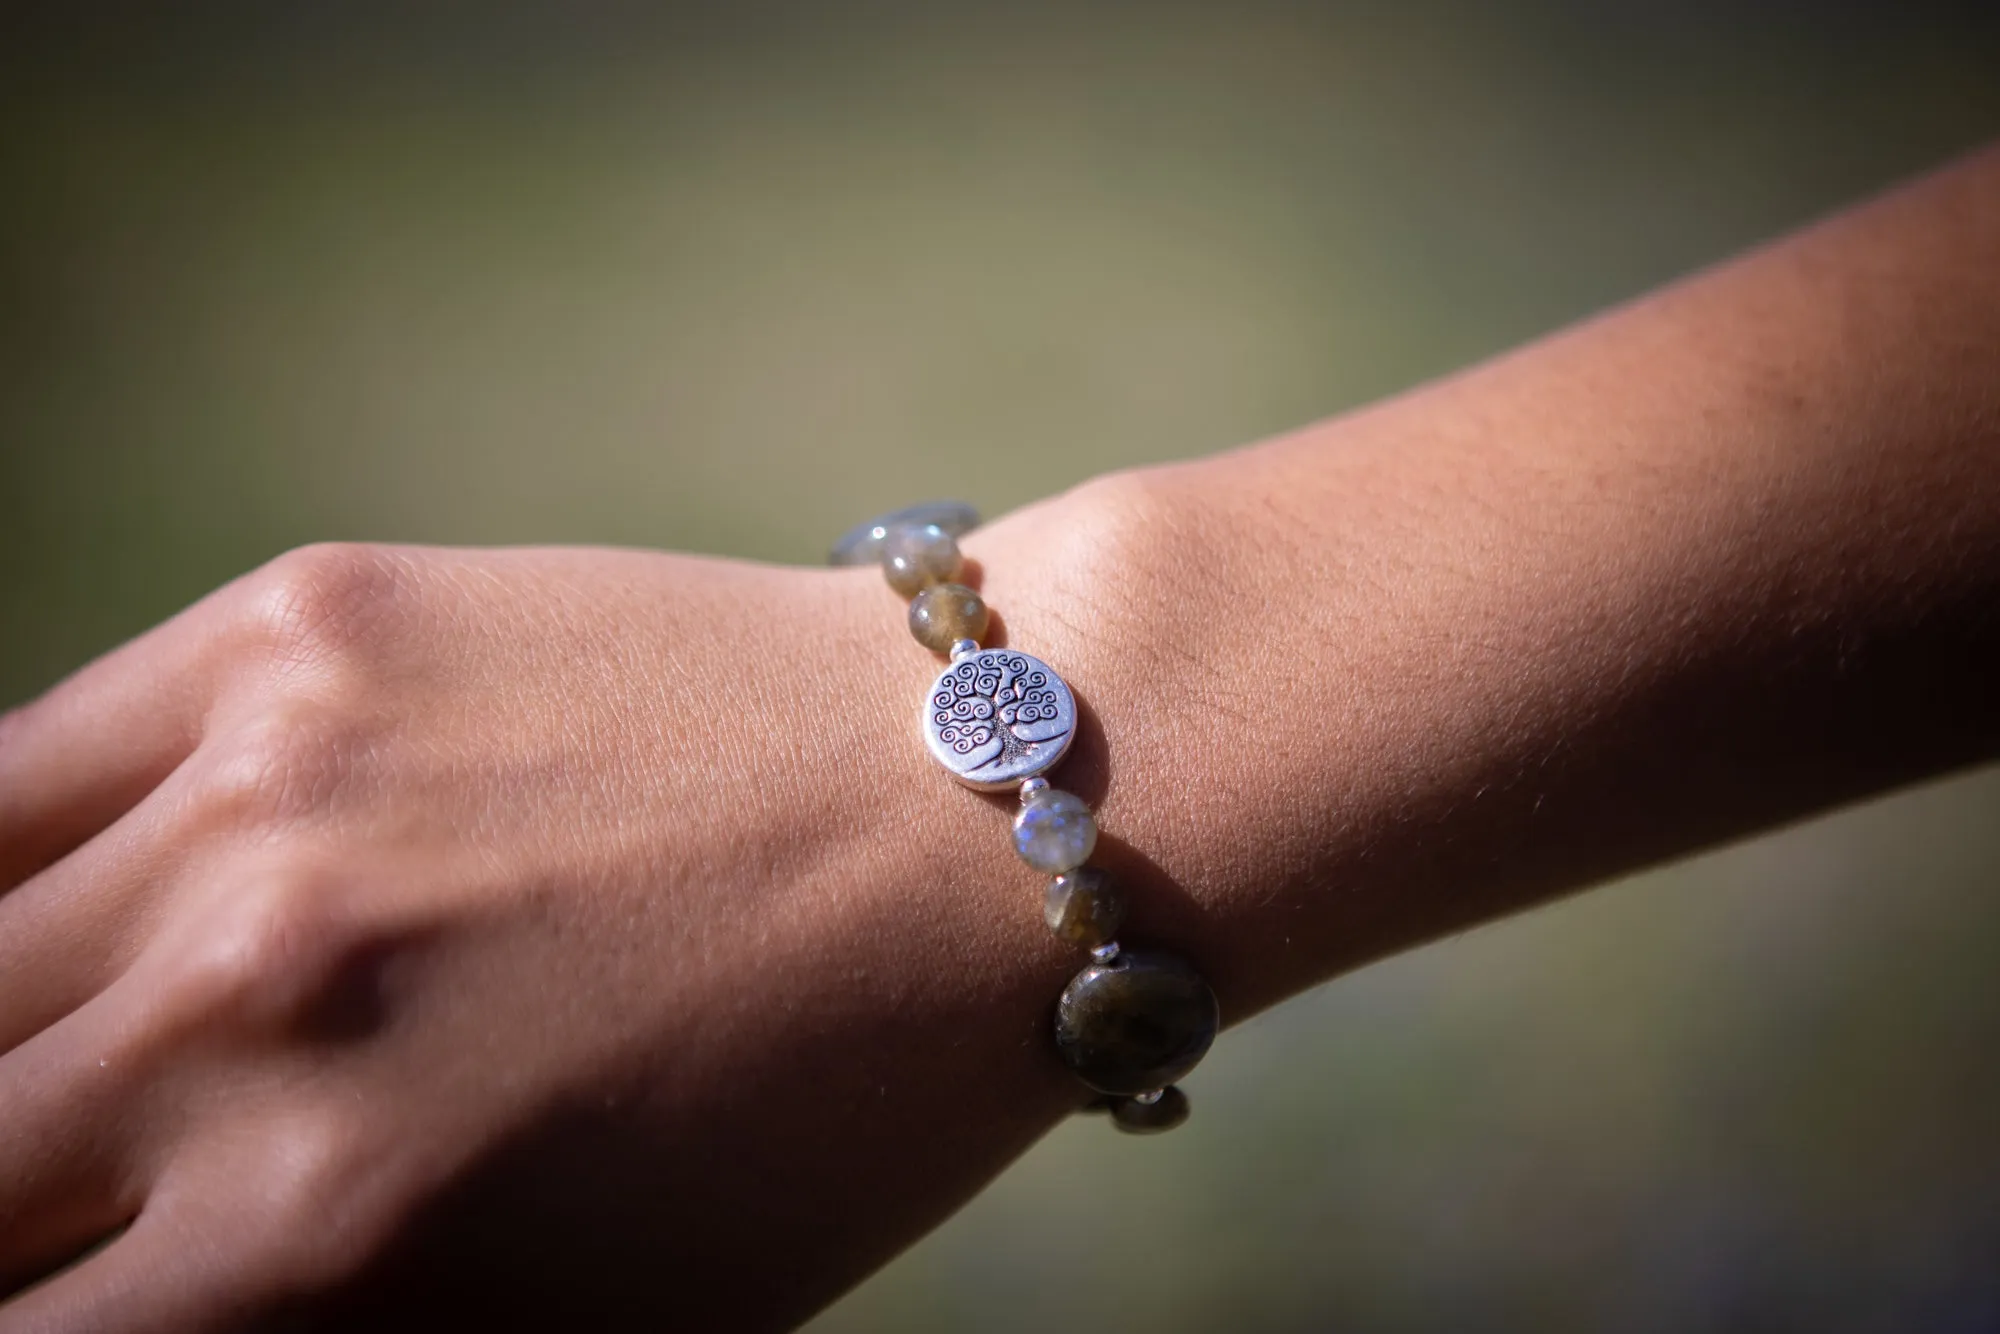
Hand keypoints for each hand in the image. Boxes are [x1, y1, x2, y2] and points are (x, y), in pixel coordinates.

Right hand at [0, 533, 1108, 1330]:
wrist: (974, 814)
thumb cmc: (814, 1112)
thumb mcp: (581, 1323)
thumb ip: (316, 1328)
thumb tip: (141, 1291)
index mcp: (324, 1236)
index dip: (40, 1310)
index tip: (81, 1280)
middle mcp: (253, 1007)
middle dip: (18, 1201)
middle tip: (96, 1179)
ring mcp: (265, 789)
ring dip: (13, 1039)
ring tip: (103, 1054)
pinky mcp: (299, 625)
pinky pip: (18, 774)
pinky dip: (20, 865)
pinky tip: (100, 902)